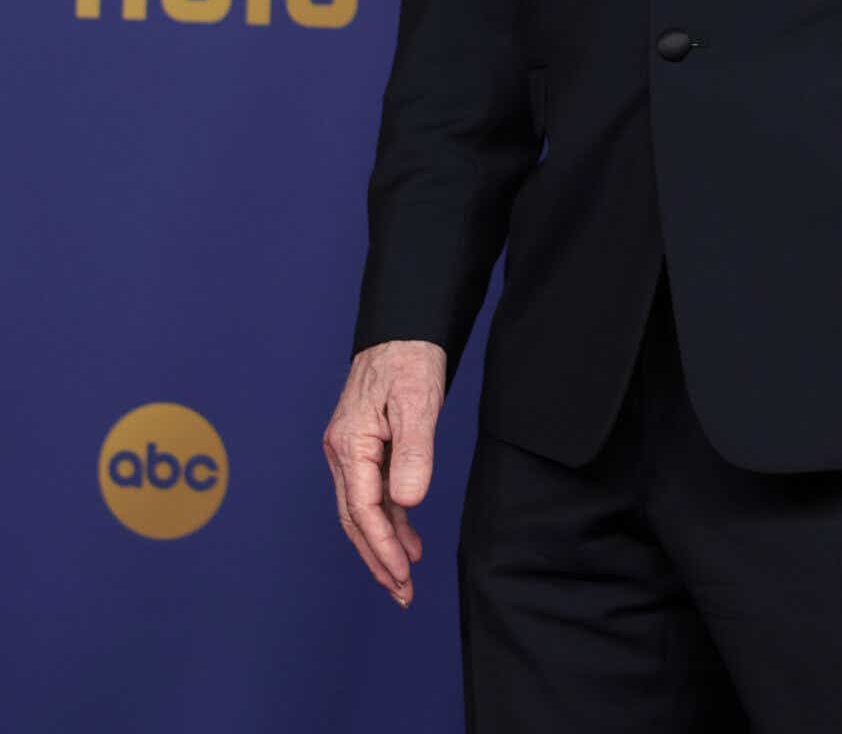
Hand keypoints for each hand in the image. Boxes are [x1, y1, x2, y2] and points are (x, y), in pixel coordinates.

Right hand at [323, 339, 446, 607]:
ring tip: (406, 578)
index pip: (363, 509)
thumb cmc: (409, 360)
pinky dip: (389, 519)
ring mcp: (350, 450)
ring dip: (383, 545)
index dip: (382, 546)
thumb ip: (413, 453)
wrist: (402, 329)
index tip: (402, 575)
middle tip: (401, 594)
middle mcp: (342, 451)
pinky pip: (372, 493)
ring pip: (362, 510)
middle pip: (355, 519)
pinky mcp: (363, 446)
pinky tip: (408, 537)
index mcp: (349, 443)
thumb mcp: (418, 403)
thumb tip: (407, 503)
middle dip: (377, 559)